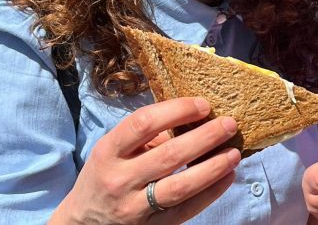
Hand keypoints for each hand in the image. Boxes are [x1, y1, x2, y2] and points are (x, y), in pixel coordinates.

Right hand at [50, 97, 239, 223]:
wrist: (84, 223)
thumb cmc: (105, 176)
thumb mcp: (113, 150)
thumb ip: (146, 136)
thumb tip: (193, 118)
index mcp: (108, 152)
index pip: (143, 124)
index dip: (177, 110)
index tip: (203, 105)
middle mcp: (119, 180)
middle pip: (169, 155)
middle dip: (205, 137)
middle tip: (230, 124)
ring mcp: (134, 207)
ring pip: (180, 186)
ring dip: (213, 167)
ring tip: (234, 153)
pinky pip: (187, 209)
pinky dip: (211, 192)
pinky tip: (228, 176)